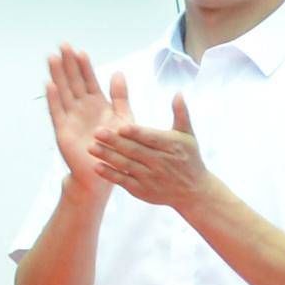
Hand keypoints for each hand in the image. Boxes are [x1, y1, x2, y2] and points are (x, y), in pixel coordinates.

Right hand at [42, 44, 118, 182]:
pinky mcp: (63, 131)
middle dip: (68, 64)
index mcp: (97, 104)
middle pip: (73, 81)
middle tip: (63, 45)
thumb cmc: (117, 148)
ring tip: (52, 58)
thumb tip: (118, 73)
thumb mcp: (124, 118)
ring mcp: (71, 118)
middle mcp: (81, 108)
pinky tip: (49, 85)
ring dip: (57, 75)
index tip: (80, 51)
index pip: (88, 80)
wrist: (104, 172)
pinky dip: (53, 99)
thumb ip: (121, 97)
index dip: (84, 66)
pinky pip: (57, 112)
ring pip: (63, 92)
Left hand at [90, 85, 209, 209]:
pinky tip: (96, 166)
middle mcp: (160, 162)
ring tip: (91, 147)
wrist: (193, 192)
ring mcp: (150, 178)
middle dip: (115, 142)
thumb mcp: (188, 136)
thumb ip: (181, 114)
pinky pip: (124, 181)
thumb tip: (178, 93)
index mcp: (171, 146)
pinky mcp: (142, 190)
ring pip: (126, 165)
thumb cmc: (189, 158)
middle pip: (135, 151)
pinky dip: (110, 175)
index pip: (150, 138)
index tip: (120, 125)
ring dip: (108, 156)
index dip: (136, 133)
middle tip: (96, 132)